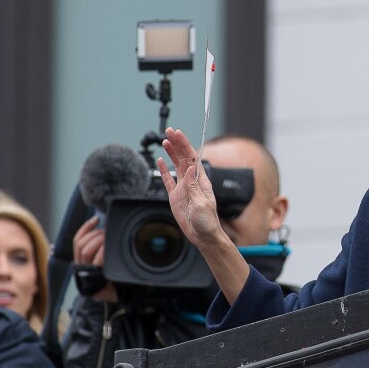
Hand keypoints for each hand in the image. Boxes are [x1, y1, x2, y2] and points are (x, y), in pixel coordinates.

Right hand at [73, 216, 116, 301]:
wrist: (110, 297)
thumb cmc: (108, 277)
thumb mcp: (101, 260)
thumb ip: (99, 247)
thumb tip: (104, 229)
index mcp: (80, 260)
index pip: (77, 240)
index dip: (86, 227)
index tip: (97, 218)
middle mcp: (81, 265)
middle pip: (81, 244)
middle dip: (95, 234)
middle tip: (106, 233)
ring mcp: (87, 271)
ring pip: (86, 250)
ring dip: (98, 241)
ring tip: (108, 240)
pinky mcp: (96, 277)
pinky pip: (96, 260)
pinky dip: (102, 251)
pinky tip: (108, 247)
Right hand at [157, 128, 250, 304]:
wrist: (203, 236)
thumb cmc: (208, 222)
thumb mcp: (202, 204)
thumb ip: (194, 186)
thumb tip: (191, 167)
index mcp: (200, 181)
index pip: (192, 158)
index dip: (185, 144)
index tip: (178, 134)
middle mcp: (192, 181)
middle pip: (183, 158)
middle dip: (177, 144)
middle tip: (169, 131)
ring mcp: (183, 188)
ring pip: (176, 166)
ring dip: (171, 153)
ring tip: (165, 141)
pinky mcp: (175, 197)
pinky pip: (168, 180)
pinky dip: (164, 170)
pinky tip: (160, 160)